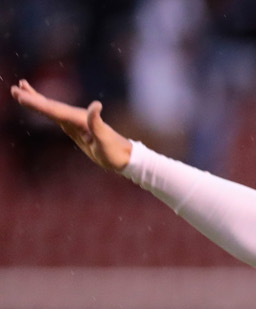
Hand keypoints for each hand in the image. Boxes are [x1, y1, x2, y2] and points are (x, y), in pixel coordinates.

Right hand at [10, 81, 132, 171]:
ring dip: (35, 98)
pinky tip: (39, 103)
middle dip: (31, 97)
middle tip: (14, 88)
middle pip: (49, 105)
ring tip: (20, 87)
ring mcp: (74, 120)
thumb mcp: (105, 139)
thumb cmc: (115, 151)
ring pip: (50, 107)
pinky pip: (55, 114)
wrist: (124, 156)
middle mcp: (76, 116)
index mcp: (79, 119)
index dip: (37, 103)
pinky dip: (45, 107)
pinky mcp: (74, 126)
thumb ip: (97, 123)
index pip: (54, 110)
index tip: (21, 95)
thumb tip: (96, 105)